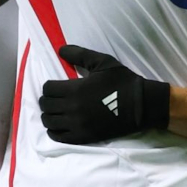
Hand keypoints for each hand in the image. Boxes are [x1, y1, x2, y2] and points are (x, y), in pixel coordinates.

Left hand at [39, 45, 169, 144]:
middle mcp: (72, 109)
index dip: (49, 86)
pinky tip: (60, 124)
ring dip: (49, 115)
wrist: (140, 105)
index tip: (56, 85)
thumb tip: (60, 49)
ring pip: (49, 122)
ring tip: (57, 111)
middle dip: (47, 99)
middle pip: (45, 105)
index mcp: (75, 89)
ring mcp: (76, 125)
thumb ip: (79, 55)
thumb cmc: (122, 81)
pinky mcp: (83, 137)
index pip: (47, 89)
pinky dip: (54, 130)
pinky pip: (58, 136)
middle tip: (55, 97)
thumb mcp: (102, 62)